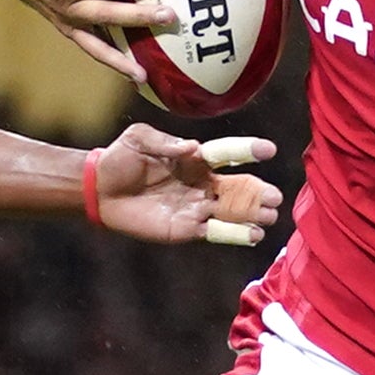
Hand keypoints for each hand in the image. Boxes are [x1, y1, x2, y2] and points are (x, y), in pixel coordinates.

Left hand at [90, 125, 283, 246]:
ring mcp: (195, 207)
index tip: (269, 150)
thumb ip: (165, 142)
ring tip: (270, 217)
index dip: (248, 151)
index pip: (227, 154)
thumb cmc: (119, 158)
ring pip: (232, 212)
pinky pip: (216, 232)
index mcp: (194, 159)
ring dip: (252, 215)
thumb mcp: (140, 139)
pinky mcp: (186, 229)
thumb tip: (192, 148)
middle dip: (258, 193)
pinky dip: (235, 234)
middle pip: (237, 188)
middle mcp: (200, 183)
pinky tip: (253, 235)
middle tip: (276, 197)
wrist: (99, 189)